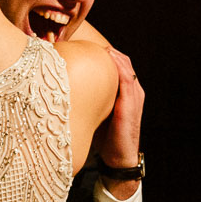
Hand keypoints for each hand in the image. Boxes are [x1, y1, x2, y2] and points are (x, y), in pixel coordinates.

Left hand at [90, 46, 143, 169]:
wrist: (119, 158)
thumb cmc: (106, 137)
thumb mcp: (98, 113)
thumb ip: (90, 99)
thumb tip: (66, 89)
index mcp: (125, 92)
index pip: (117, 65)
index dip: (104, 55)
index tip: (87, 47)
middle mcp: (133, 91)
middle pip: (122, 61)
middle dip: (107, 51)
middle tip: (89, 43)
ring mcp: (134, 96)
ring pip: (126, 66)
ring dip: (113, 55)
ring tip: (98, 46)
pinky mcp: (131, 103)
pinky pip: (127, 79)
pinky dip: (119, 67)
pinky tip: (108, 58)